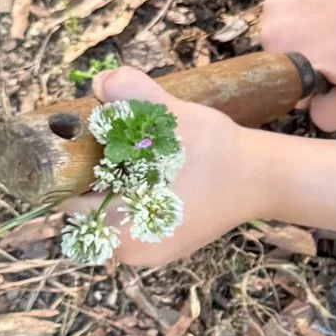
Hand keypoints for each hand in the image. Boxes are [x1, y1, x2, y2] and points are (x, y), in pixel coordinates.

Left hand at [67, 68, 265, 265]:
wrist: (265, 179)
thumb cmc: (219, 154)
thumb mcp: (174, 117)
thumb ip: (132, 94)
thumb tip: (100, 83)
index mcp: (123, 229)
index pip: (69, 199)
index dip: (73, 166)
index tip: (89, 142)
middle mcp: (131, 252)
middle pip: (87, 207)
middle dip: (96, 174)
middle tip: (118, 145)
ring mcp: (150, 251)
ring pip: (110, 212)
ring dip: (114, 185)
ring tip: (137, 158)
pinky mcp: (167, 244)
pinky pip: (132, 219)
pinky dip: (135, 196)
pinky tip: (153, 174)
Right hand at [260, 0, 335, 129]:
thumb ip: (329, 116)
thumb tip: (310, 109)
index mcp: (279, 56)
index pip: (289, 82)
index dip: (317, 81)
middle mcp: (267, 25)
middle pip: (285, 52)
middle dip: (310, 53)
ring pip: (287, 25)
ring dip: (308, 26)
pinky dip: (309, 0)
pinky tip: (335, 0)